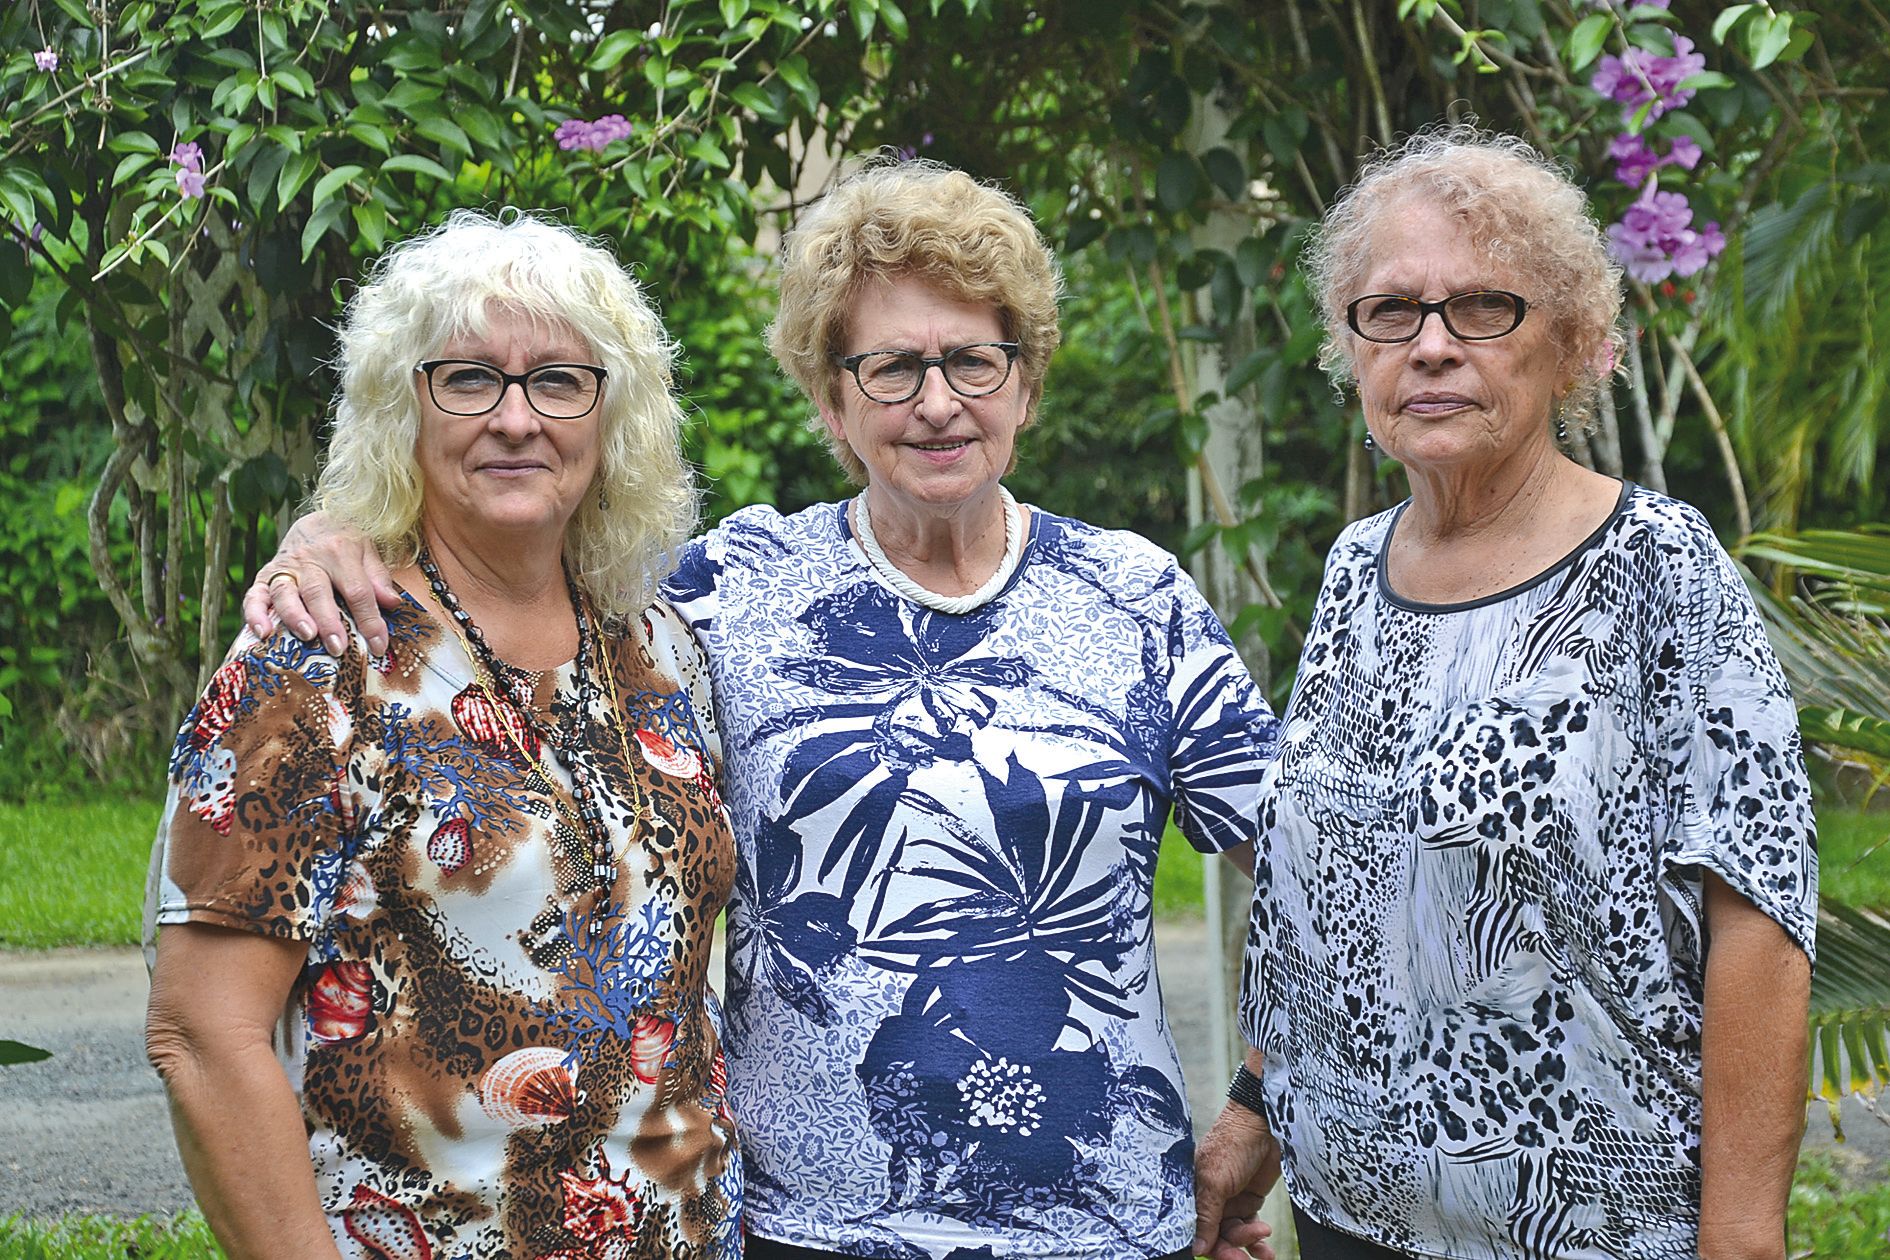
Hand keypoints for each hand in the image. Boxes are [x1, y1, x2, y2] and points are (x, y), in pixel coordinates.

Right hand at [242, 513, 397, 656]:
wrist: (315, 521)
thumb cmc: (345, 542)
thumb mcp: (368, 551)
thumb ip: (378, 578)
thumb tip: (392, 604)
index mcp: (341, 552)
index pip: (358, 590)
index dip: (369, 621)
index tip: (378, 646)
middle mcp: (311, 560)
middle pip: (319, 592)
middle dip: (329, 621)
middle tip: (338, 647)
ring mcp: (286, 568)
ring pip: (286, 592)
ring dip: (294, 616)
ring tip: (307, 636)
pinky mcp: (265, 575)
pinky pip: (255, 595)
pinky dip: (255, 614)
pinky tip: (262, 633)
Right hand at [1192, 1102, 1281, 1259]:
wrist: (1263, 1126)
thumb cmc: (1232, 1144)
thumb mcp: (1215, 1182)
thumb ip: (1207, 1216)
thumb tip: (1197, 1247)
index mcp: (1195, 1194)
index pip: (1197, 1229)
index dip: (1209, 1246)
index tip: (1226, 1256)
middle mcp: (1210, 1200)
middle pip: (1217, 1236)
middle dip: (1231, 1248)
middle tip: (1244, 1258)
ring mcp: (1230, 1201)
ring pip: (1235, 1234)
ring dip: (1248, 1242)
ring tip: (1263, 1240)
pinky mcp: (1249, 1201)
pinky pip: (1251, 1227)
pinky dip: (1258, 1238)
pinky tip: (1267, 1247)